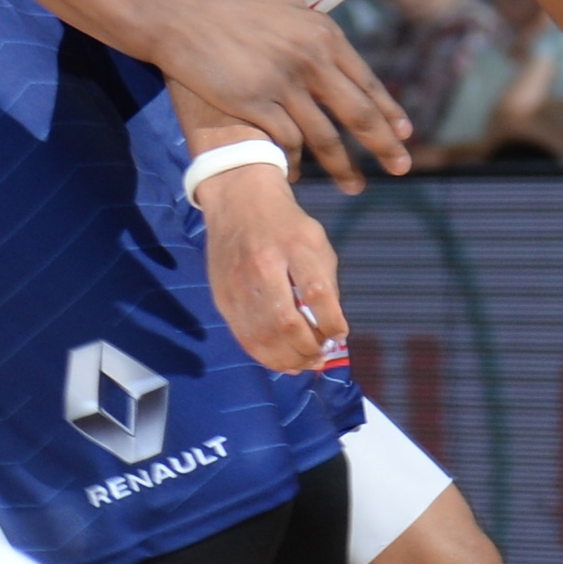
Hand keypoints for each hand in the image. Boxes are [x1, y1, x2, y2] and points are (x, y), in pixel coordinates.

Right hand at [123, 0, 411, 188]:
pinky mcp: (254, 103)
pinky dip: (296, 162)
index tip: (405, 134)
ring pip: (326, 137)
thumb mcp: (283, 3)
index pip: (366, 82)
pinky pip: (287, 143)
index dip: (389, 111)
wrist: (177, 12)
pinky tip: (298, 175)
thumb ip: (312, 28)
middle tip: (403, 168)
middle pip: (358, 114)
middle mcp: (311, 59)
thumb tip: (333, 47)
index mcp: (323, 34)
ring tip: (355, 187)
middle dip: (385, 146)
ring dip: (343, 166)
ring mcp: (283, 83)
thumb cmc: (227, 3)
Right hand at [197, 169, 345, 371]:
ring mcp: (238, 283)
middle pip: (285, 321)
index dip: (332, 321)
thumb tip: (332, 330)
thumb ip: (325, 282)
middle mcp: (263, 265)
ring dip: (288, 359)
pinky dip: (265, 356)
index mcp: (294, 246)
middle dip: (308, 348)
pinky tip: (283, 361)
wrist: (239, 200)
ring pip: (263, 336)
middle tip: (321, 355)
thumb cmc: (286, 224)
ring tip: (305, 363)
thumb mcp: (316, 240)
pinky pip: (244, 336)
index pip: (317, 292)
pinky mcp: (222, 296)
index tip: (340, 334)